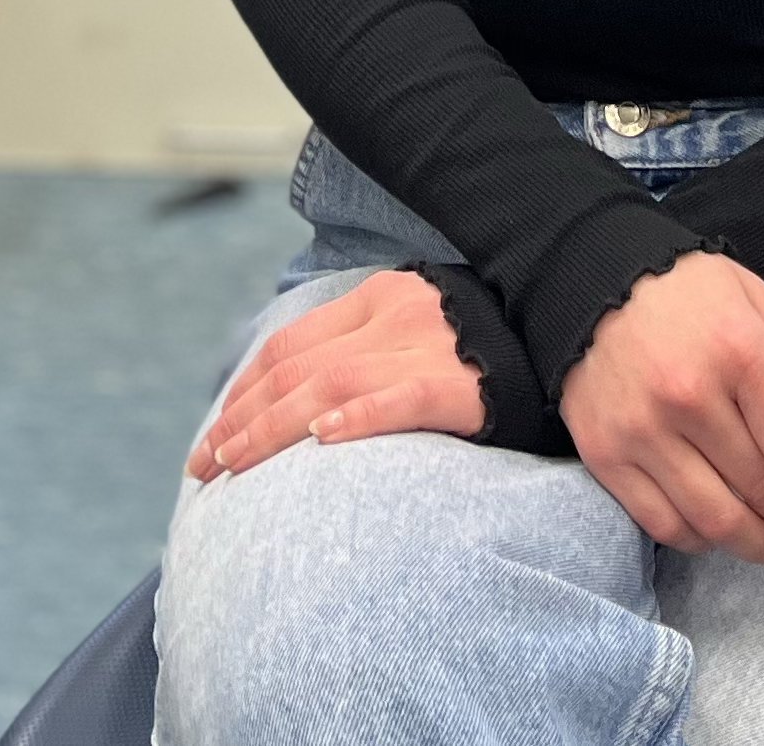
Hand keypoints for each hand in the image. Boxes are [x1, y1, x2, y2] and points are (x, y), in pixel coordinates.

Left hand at [185, 270, 484, 480]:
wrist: (560, 342)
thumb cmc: (480, 351)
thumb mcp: (416, 329)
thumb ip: (365, 347)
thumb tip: (302, 400)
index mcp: (381, 297)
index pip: (291, 343)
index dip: (244, 389)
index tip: (215, 430)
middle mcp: (396, 316)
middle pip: (297, 368)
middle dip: (240, 419)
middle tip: (203, 465)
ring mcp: (427, 348)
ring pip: (330, 386)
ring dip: (271, 430)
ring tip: (232, 466)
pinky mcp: (458, 387)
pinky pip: (399, 400)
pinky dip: (358, 419)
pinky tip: (324, 440)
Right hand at [558, 251, 763, 581]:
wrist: (589, 277)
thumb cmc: (685, 287)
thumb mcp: (754, 301)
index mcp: (738, 353)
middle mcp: (690, 397)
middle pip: (763, 490)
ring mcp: (643, 431)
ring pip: (715, 519)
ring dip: (759, 547)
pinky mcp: (605, 454)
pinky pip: (662, 522)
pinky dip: (701, 541)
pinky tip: (724, 537)